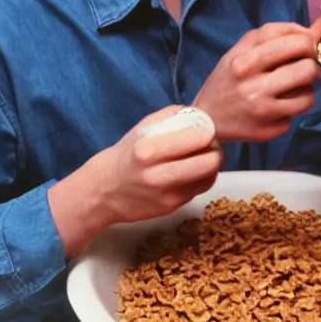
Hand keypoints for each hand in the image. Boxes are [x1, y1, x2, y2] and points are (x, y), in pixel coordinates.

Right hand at [48, 105, 222, 258]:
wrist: (104, 191)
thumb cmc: (126, 154)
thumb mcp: (142, 128)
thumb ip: (171, 116)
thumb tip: (199, 113)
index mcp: (148, 150)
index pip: (196, 139)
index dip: (209, 133)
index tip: (207, 129)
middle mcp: (157, 175)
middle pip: (209, 163)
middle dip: (217, 151)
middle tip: (212, 145)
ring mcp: (165, 195)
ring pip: (208, 179)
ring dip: (213, 166)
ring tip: (206, 157)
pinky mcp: (171, 208)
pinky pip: (198, 190)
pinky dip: (202, 179)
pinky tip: (194, 171)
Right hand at [193, 22, 320, 142]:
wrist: (207, 118)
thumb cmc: (227, 78)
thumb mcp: (241, 50)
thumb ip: (276, 34)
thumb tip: (320, 26)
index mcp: (245, 61)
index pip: (294, 42)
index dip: (308, 41)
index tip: (304, 46)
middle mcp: (254, 87)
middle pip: (307, 68)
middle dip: (310, 65)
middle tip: (302, 66)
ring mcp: (264, 111)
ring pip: (308, 94)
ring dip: (305, 88)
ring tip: (290, 87)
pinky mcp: (271, 130)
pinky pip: (297, 113)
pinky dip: (293, 106)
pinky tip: (279, 104)